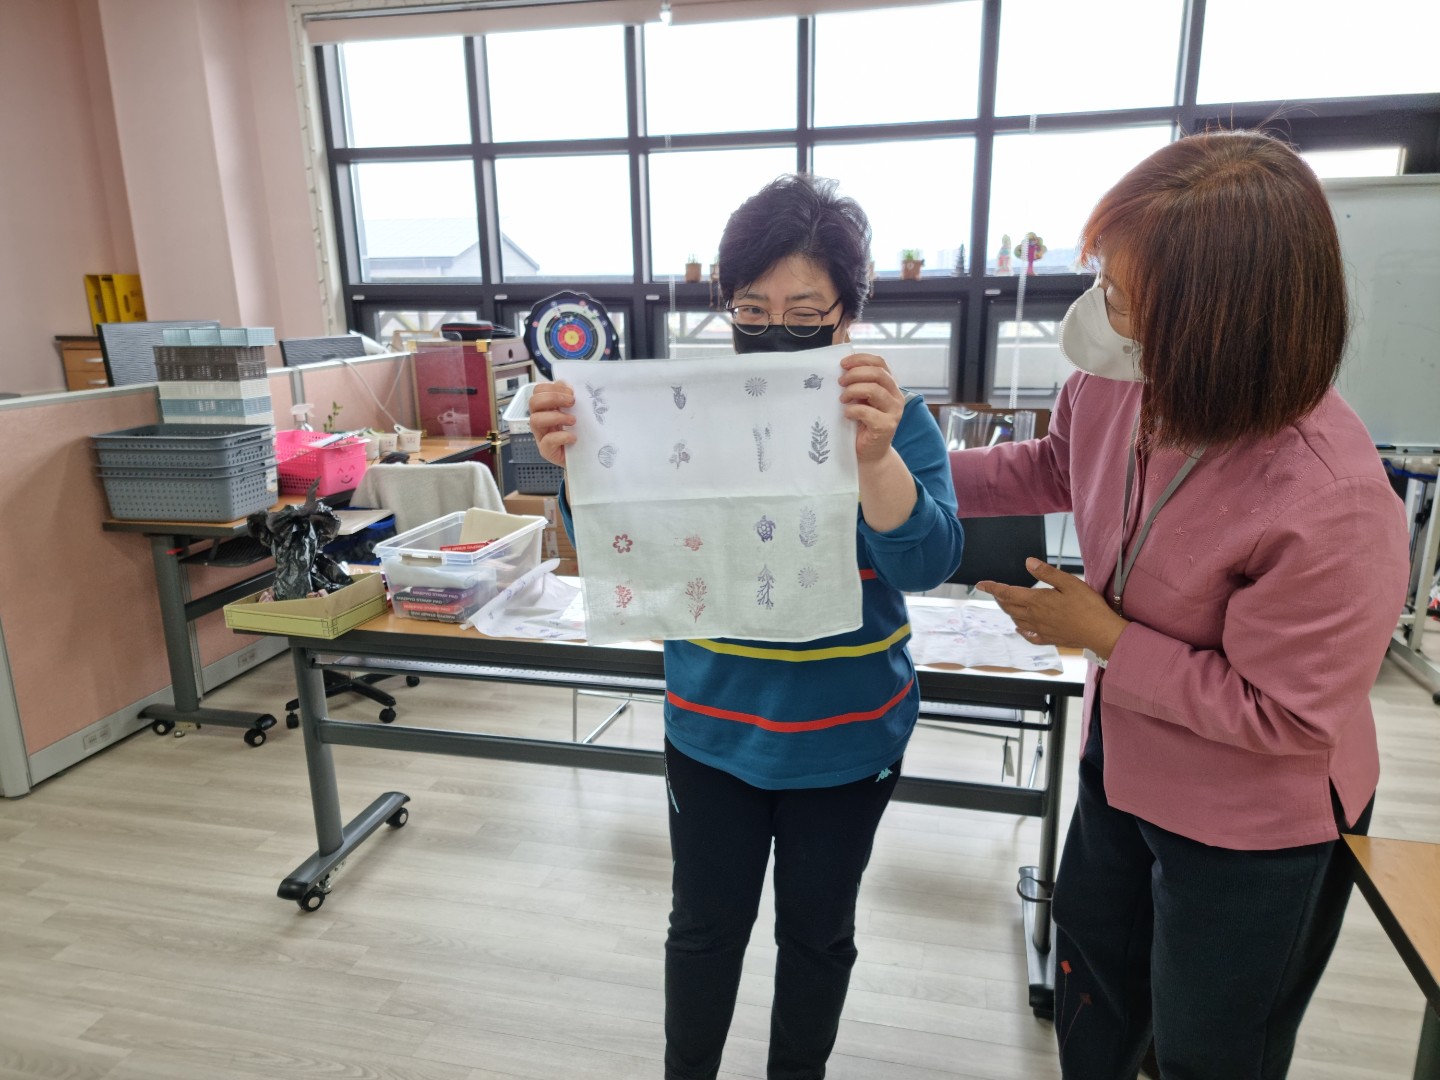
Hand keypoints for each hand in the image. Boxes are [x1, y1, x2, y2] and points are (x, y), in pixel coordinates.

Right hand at [528, 380, 576, 467]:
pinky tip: (573, 437)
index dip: (552, 388)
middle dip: (553, 398)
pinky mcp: (546, 451)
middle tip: (572, 402)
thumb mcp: (577, 412)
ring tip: (573, 421)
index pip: (538, 391)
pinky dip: (561, 436)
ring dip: (556, 417)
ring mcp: (541, 436)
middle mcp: (540, 420)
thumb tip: (570, 387)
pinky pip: (547, 441)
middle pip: (533, 402)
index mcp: (546, 408)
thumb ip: (571, 399)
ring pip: (535, 420)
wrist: (584, 457)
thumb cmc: (580, 433)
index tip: (571, 393)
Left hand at [838, 352, 904, 465]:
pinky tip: (847, 414)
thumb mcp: (860, 400)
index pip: (880, 363)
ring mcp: (893, 412)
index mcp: (890, 386)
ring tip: (842, 399)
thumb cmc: (861, 425)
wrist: (869, 454)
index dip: (861, 359)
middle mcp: (896, 396)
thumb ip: (857, 385)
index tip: (843, 364)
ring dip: (853, 391)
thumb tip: (841, 368)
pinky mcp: (886, 426)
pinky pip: (867, 412)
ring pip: (874, 390)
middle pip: (878, 373)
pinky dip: (853, 410)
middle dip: (855, 374)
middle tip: (840, 382)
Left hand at [976, 558, 1128, 659]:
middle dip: (999, 598)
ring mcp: (1041, 630)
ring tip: (1006, 604)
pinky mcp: (1049, 639)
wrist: (1100, 633)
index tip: (980, 584)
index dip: (992, 588)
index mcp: (1036, 601)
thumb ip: (1047, 573)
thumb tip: (1028, 562)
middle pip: (1009, 607)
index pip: (1007, 593)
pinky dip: (1021, 630)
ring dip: (1008, 611)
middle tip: (995, 591)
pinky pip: (1029, 636)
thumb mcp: (1069, 582)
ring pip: (1017, 620)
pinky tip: (1021, 628)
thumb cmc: (1088, 606)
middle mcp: (1034, 617)